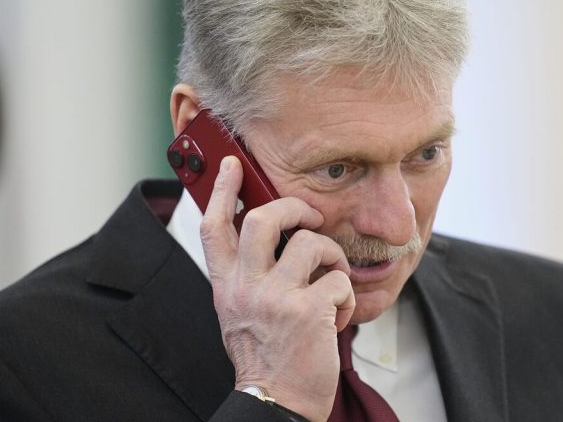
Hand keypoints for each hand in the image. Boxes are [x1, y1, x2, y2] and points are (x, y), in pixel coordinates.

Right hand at [201, 156, 354, 420]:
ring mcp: (275, 298)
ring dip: (332, 257)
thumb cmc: (265, 356)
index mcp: (227, 286)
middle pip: (263, 219)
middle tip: (311, 217)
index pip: (215, 227)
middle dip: (295, 208)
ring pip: (311, 244)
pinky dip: (347, 295)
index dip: (223, 190)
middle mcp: (246, 287)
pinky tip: (338, 315)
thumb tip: (267, 239)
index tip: (232, 165)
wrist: (275, 402)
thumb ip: (247, 276)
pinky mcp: (308, 311)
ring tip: (332, 280)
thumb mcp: (240, 312)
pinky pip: (338, 280)